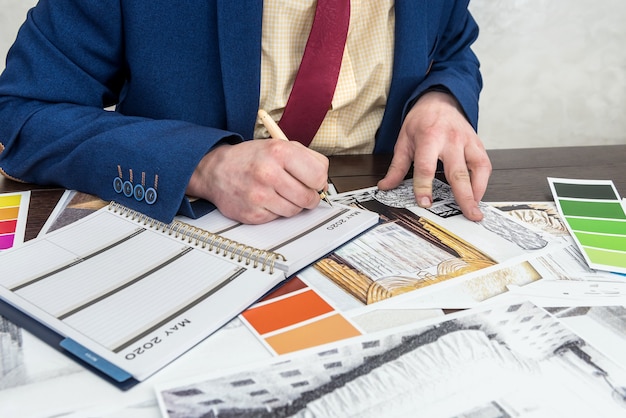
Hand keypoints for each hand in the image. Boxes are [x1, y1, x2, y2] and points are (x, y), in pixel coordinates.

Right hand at [186, 139, 328, 223]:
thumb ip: (308, 159)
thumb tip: (324, 183)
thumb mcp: (279, 145)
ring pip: (295, 211)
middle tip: (300, 191)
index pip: (318, 176)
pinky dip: (276, 211)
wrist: (215, 170)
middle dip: (309, 197)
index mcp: (279, 152)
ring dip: (293, 205)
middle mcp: (268, 173)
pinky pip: (278, 218)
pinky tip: (267, 199)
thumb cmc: (250, 158)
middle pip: (309, 198)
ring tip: (280, 193)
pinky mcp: (253, 214)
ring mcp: (259, 195)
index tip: (314, 182)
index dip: (319, 181)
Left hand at [378, 91, 491, 220]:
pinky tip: (477, 195)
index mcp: (429, 138)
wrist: (439, 101)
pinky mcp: (478, 144)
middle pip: (458, 172)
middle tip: (468, 215)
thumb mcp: (403, 140)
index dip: (424, 186)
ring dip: (478, 191)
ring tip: (476, 210)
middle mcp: (451, 140)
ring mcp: (467, 141)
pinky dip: (483, 182)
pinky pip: (485, 165)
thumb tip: (385, 187)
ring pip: (478, 168)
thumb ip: (396, 167)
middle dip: (464, 196)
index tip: (425, 203)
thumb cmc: (421, 121)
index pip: (426, 167)